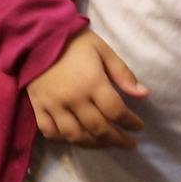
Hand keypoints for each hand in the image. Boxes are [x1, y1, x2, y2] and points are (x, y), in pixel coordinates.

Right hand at [28, 31, 146, 148]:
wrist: (37, 36)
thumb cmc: (74, 42)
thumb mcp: (103, 50)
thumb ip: (123, 73)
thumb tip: (144, 95)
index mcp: (92, 82)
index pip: (116, 111)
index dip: (131, 123)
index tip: (138, 127)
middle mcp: (73, 98)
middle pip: (99, 128)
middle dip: (118, 139)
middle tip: (129, 143)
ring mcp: (54, 105)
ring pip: (76, 136)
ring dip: (95, 144)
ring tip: (106, 144)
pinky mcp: (38, 107)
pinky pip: (50, 132)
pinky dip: (64, 140)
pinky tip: (76, 138)